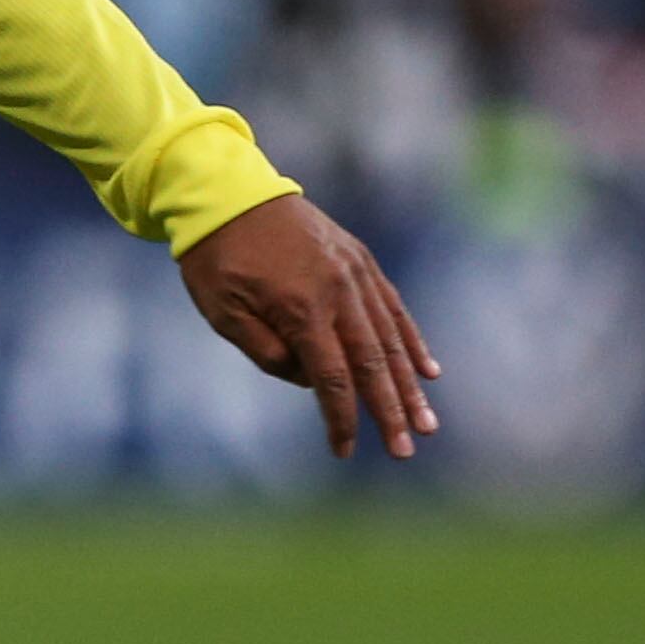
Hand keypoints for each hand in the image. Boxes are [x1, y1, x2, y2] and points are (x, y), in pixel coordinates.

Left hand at [176, 192, 440, 460]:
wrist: (227, 192)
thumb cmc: (216, 259)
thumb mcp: (223, 313)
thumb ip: (268, 352)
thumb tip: (313, 381)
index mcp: (301, 309)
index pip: (331, 378)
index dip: (342, 418)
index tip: (346, 451)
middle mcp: (338, 291)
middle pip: (372, 363)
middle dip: (390, 411)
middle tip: (406, 449)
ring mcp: (355, 273)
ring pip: (390, 338)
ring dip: (410, 384)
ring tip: (426, 422)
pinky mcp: (359, 260)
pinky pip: (392, 307)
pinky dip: (411, 340)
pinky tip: (428, 371)